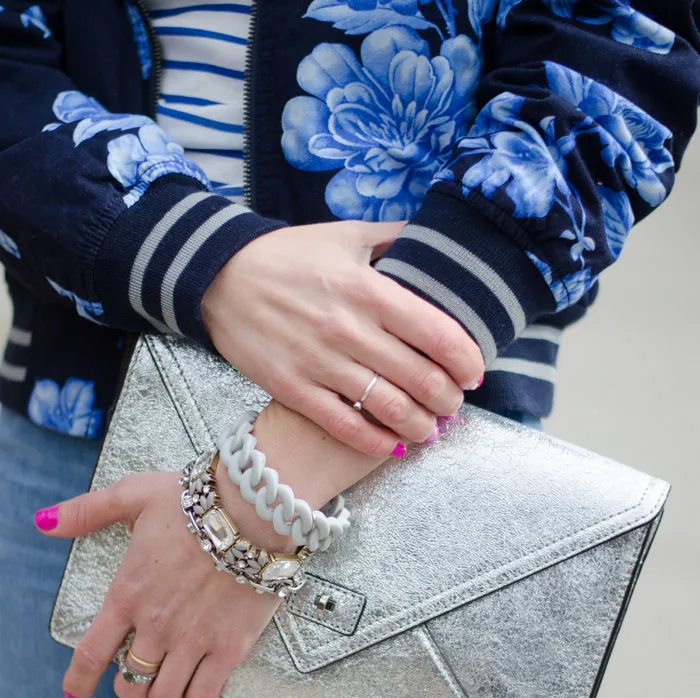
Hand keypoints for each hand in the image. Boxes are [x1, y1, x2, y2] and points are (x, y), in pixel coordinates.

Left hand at [39, 472, 281, 697]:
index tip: (75, 693)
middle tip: (142, 670)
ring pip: (163, 696)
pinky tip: (195, 694)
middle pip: (129, 684)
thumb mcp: (134, 495)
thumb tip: (45, 522)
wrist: (253, 511)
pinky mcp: (229, 648)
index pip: (92, 654)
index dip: (79, 681)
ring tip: (170, 680)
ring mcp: (192, 640)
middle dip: (130, 684)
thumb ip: (88, 511)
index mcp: (127, 594)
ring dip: (162, 694)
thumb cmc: (195, 501)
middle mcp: (156, 626)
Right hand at [201, 220, 483, 457]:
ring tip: (432, 427)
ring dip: (421, 425)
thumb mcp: (344, 235)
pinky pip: (345, 425)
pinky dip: (376, 441)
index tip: (475, 372)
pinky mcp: (293, 389)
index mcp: (367, 289)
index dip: (465, 359)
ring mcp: (319, 363)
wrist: (218, 277)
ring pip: (388, 408)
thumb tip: (436, 240)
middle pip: (420, 377)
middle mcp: (348, 329)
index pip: (436, 332)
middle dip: (448, 398)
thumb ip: (394, 238)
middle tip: (455, 403)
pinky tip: (394, 444)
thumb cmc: (287, 256)